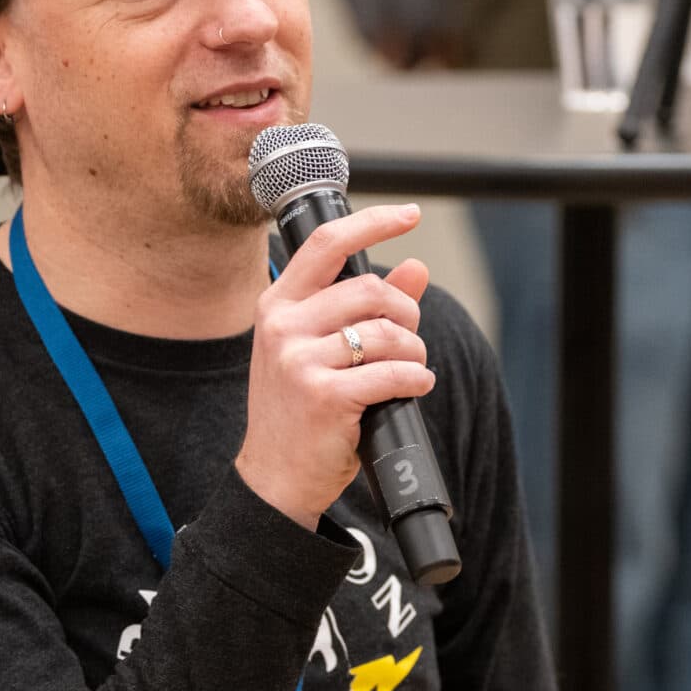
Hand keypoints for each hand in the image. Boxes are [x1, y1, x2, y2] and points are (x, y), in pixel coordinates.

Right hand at [235, 203, 435, 530]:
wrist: (274, 477)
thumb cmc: (301, 411)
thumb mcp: (320, 350)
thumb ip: (365, 307)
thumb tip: (415, 267)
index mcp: (279, 305)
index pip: (327, 244)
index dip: (374, 222)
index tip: (409, 213)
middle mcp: (283, 326)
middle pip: (371, 289)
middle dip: (407, 312)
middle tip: (408, 340)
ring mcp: (299, 360)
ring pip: (387, 333)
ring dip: (413, 352)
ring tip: (409, 370)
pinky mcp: (323, 396)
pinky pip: (392, 373)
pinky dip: (415, 380)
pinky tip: (414, 388)